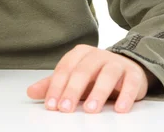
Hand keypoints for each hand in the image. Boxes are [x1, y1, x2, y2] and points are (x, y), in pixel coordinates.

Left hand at [26, 44, 153, 113]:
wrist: (126, 67)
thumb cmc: (95, 75)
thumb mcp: (73, 79)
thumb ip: (53, 85)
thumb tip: (30, 92)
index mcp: (79, 54)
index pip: (65, 69)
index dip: (57, 87)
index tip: (51, 105)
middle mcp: (97, 55)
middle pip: (83, 71)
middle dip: (73, 91)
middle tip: (65, 109)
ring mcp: (116, 63)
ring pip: (107, 75)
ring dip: (98, 92)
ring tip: (90, 110)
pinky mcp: (133, 74)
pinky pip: (130, 83)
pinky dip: (125, 96)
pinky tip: (120, 109)